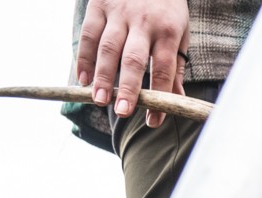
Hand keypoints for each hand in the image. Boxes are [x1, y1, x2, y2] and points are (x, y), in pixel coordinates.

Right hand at [76, 0, 188, 127]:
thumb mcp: (179, 33)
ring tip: (99, 99)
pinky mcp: (99, 5)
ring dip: (102, 75)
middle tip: (122, 111)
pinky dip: (83, 57)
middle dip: (127, 87)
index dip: (158, 97)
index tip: (153, 121)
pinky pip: (88, 33)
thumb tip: (175, 100)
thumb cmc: (166, 8)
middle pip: (133, 59)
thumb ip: (174, 66)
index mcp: (167, 31)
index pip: (163, 69)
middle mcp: (142, 22)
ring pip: (107, 47)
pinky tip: (82, 79)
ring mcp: (118, 12)